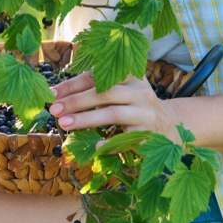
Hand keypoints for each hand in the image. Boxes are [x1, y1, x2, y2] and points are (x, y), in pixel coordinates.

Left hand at [48, 70, 179, 143]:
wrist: (169, 125)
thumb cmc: (133, 105)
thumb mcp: (120, 89)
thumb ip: (96, 86)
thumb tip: (58, 92)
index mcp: (130, 75)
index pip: (98, 76)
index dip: (73, 84)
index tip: (52, 93)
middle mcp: (139, 91)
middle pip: (104, 93)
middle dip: (76, 101)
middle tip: (55, 110)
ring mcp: (145, 113)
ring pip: (113, 114)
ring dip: (86, 119)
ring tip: (65, 124)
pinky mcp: (148, 134)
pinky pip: (125, 139)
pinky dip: (110, 143)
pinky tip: (94, 147)